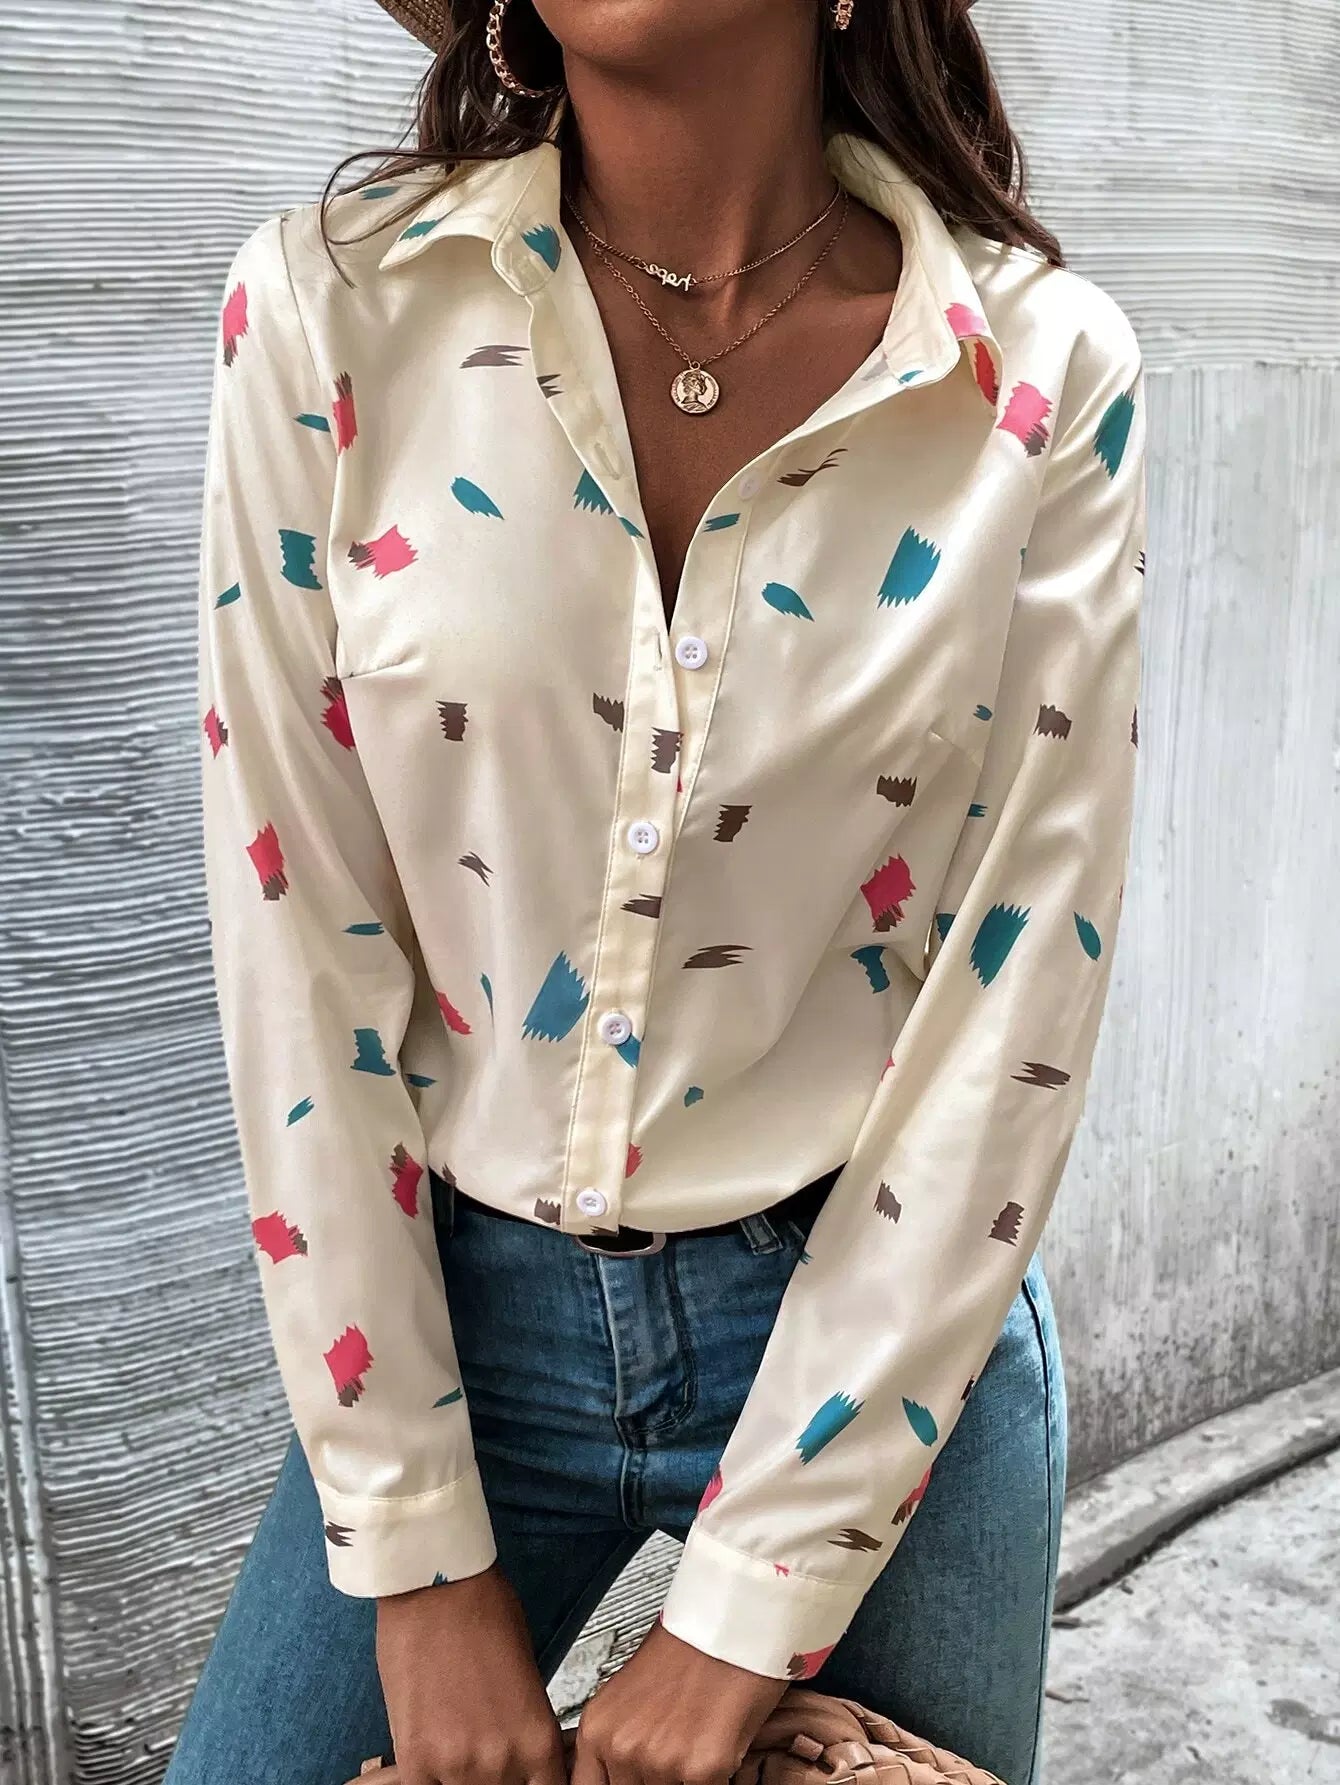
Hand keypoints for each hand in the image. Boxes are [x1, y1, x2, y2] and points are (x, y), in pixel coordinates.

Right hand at [376, 1563, 567, 1784]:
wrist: (437, 1584)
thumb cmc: (485, 1613)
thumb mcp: (528, 1678)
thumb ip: (525, 1731)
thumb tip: (523, 1761)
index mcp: (539, 1740)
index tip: (523, 1776)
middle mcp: (503, 1761)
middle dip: (497, 1781)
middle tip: (484, 1750)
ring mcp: (457, 1766)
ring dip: (460, 1779)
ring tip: (456, 1744)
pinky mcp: (415, 1760)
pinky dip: (430, 1780)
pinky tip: (431, 1755)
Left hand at [571, 1618, 788, 1784]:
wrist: (731, 1620)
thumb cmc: (688, 1648)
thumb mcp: (630, 1696)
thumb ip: (618, 1740)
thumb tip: (618, 1775)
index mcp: (598, 1728)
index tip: (631, 1779)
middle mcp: (622, 1747)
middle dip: (656, 1781)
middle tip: (674, 1756)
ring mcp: (660, 1760)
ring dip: (686, 1780)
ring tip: (698, 1744)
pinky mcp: (702, 1768)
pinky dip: (718, 1779)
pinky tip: (720, 1746)